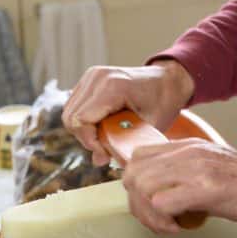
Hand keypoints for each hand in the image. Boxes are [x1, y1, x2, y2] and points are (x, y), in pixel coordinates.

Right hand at [62, 61, 194, 164]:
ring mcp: (90, 76)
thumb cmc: (162, 102)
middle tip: (108, 147)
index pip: (81, 120)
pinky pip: (74, 106)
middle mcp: (97, 77)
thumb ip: (123, 143)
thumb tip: (98, 161)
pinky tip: (104, 124)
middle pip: (71, 117)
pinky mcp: (88, 79)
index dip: (90, 141)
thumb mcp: (148, 126)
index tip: (107, 151)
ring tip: (108, 135)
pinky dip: (84, 121)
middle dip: (86, 138)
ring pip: (69, 113)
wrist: (167, 80)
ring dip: (84, 130)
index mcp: (113, 86)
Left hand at [121, 138, 236, 234]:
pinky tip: (178, 227)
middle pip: (134, 174)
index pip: (139, 157)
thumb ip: (185, 170)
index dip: (136, 182)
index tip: (148, 202)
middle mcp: (187, 153)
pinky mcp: (204, 189)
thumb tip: (161, 190)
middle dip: (137, 203)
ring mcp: (195, 169)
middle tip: (155, 219)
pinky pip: (161, 204)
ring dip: (148, 214)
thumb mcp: (211, 164)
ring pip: (143, 188)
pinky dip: (162, 221)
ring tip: (167, 225)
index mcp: (187, 146)